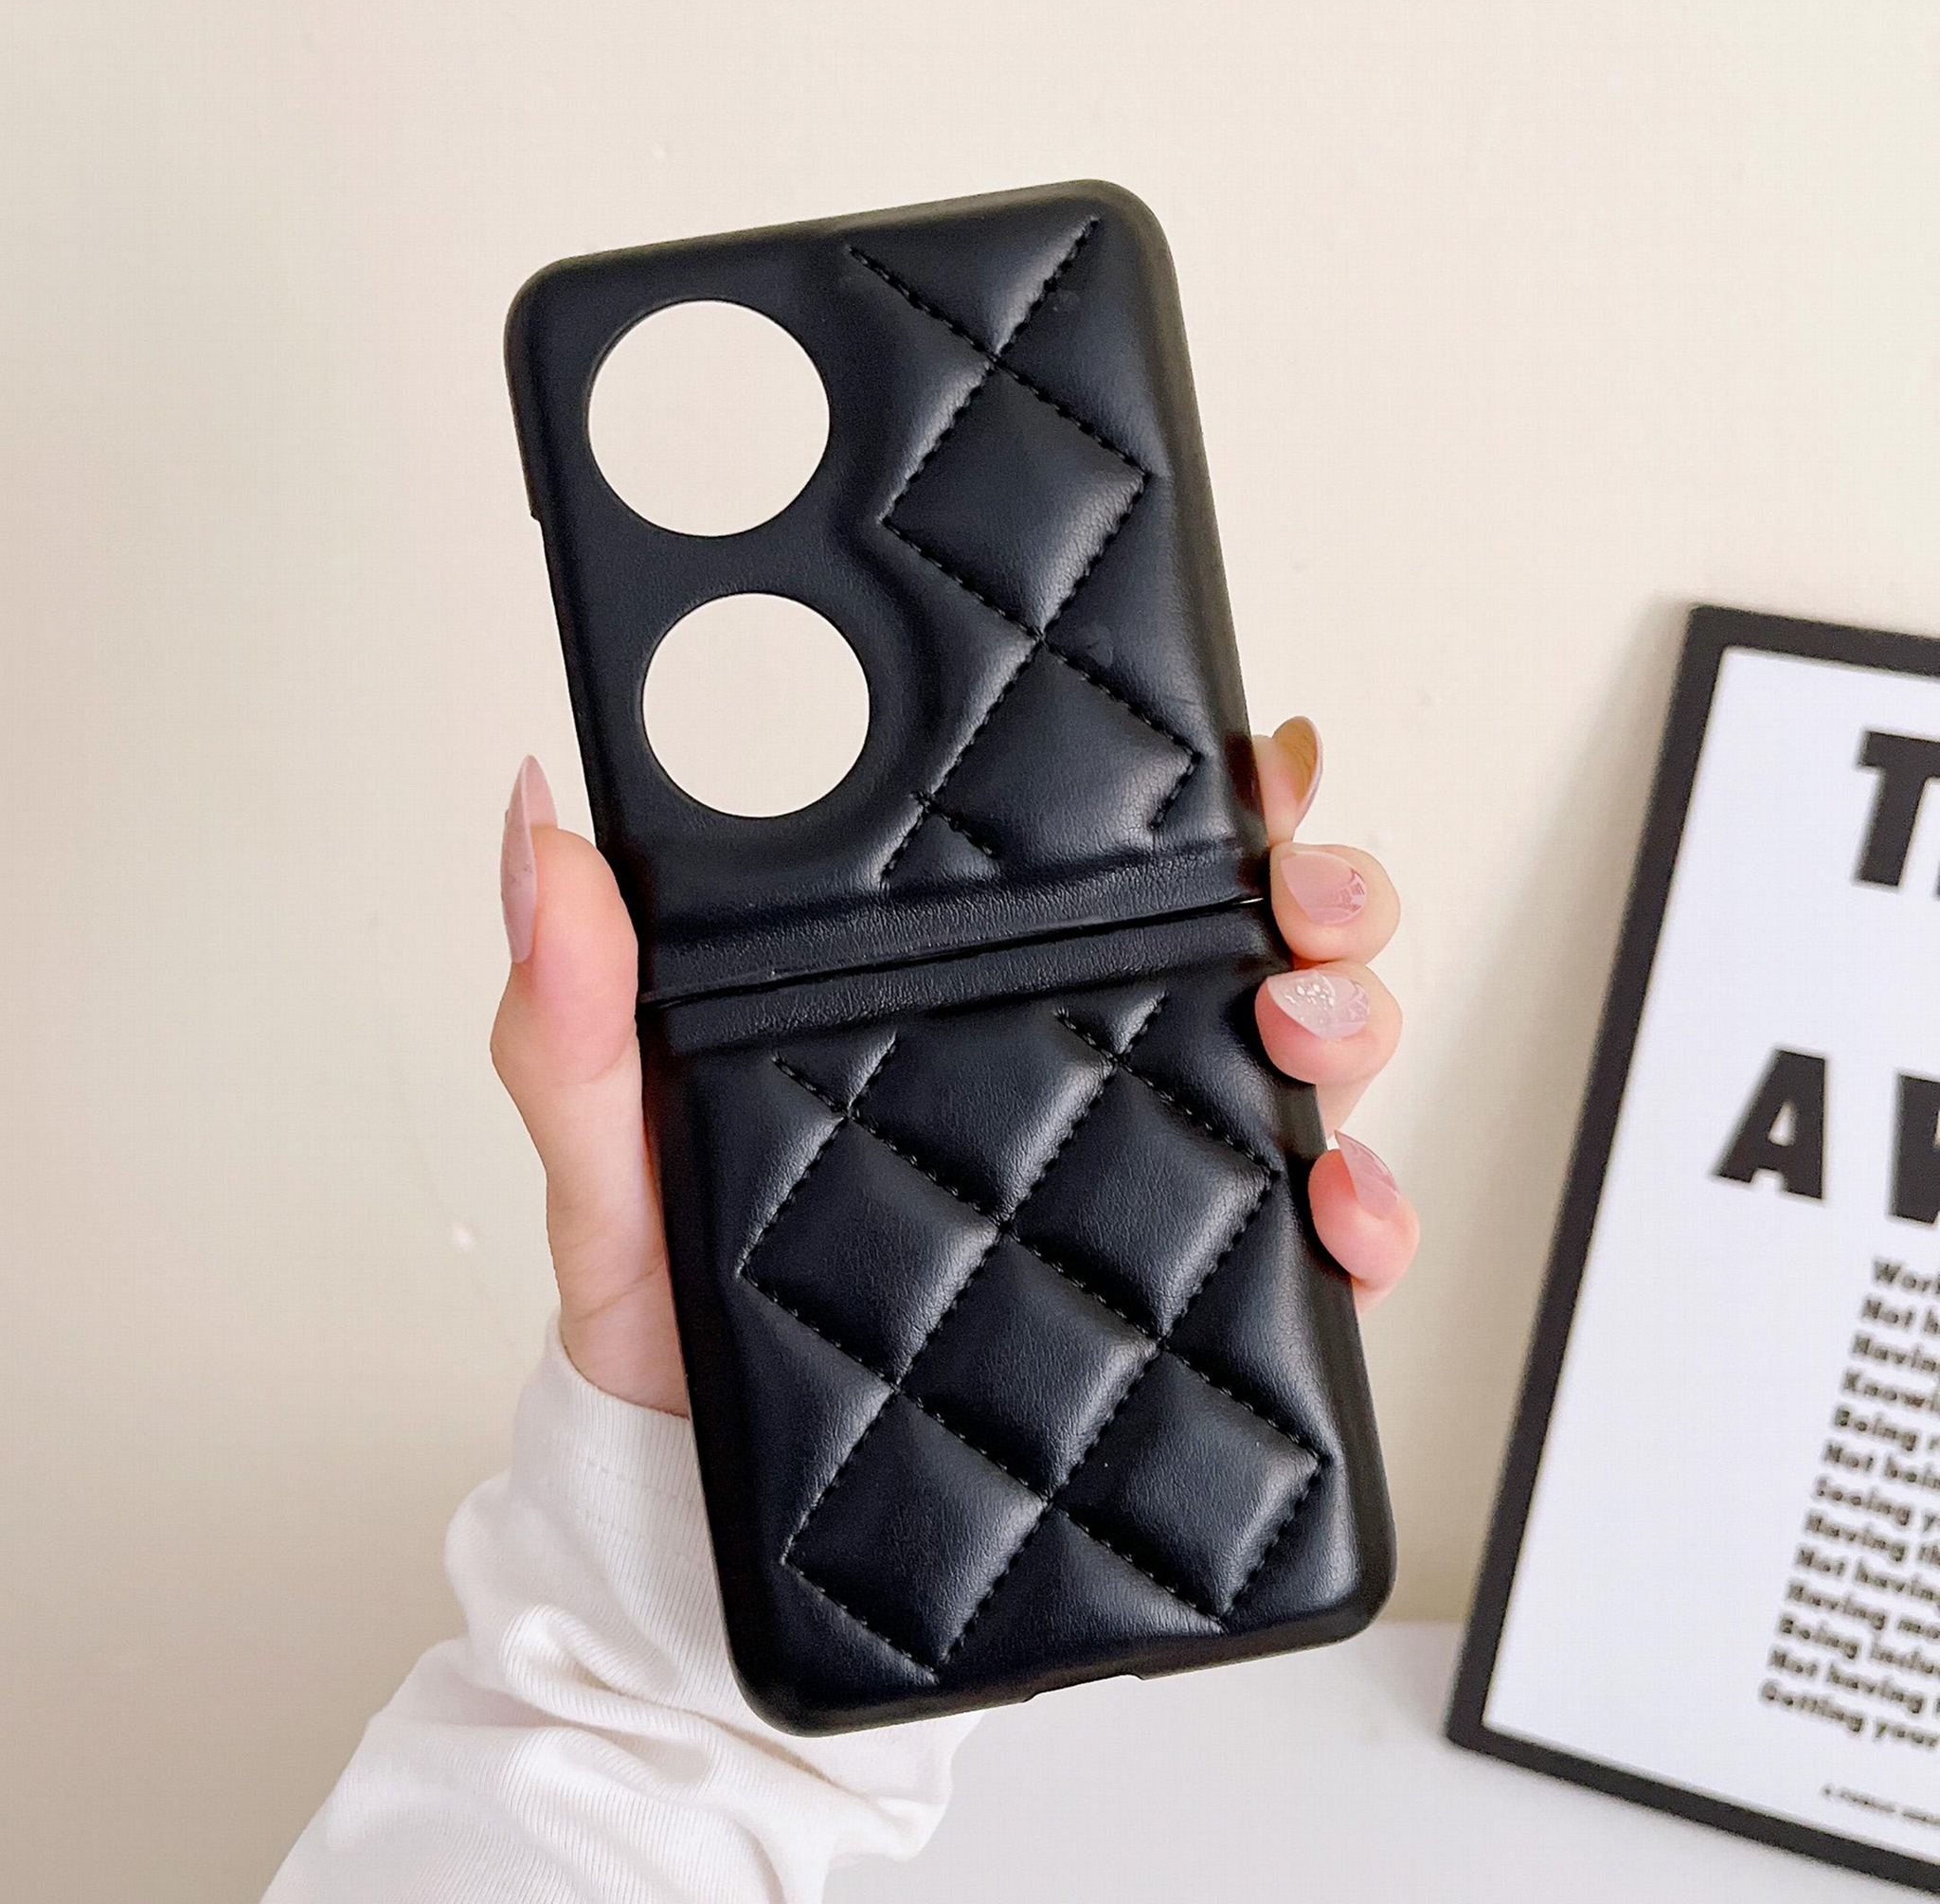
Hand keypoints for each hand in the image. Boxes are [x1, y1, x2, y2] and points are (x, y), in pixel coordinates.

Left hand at [490, 719, 1416, 1412]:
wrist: (707, 1528)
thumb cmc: (676, 1325)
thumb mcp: (614, 1159)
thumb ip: (577, 1013)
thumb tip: (539, 831)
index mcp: (965, 1000)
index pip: (1113, 865)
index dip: (1209, 798)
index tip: (1250, 766)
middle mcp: (1078, 1070)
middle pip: (1251, 943)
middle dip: (1320, 897)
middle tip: (1295, 916)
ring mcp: (1145, 1186)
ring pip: (1311, 1067)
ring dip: (1355, 1026)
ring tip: (1307, 1042)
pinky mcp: (1193, 1312)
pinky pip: (1315, 1248)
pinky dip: (1368, 1219)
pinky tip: (1345, 1219)